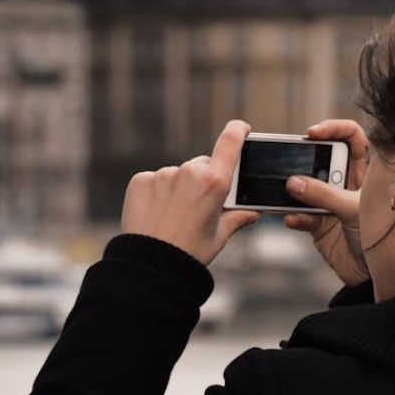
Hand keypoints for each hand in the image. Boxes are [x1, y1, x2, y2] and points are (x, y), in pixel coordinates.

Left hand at [121, 120, 260, 266]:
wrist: (150, 266)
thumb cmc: (189, 253)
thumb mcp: (219, 237)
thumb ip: (237, 218)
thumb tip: (253, 212)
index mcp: (214, 183)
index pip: (230, 143)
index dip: (237, 131)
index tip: (241, 128)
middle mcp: (189, 172)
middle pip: (202, 165)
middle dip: (204, 180)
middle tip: (199, 207)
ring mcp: (162, 175)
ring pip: (177, 175)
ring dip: (179, 188)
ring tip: (174, 217)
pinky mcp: (141, 180)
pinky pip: (154, 181)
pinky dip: (157, 193)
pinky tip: (156, 214)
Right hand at [283, 119, 369, 286]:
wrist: (373, 278)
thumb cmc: (381, 239)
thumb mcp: (354, 210)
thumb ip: (324, 195)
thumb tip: (293, 182)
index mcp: (366, 172)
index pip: (353, 137)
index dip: (335, 128)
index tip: (313, 133)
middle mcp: (347, 183)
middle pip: (322, 158)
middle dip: (306, 159)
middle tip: (292, 160)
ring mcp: (331, 203)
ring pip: (306, 186)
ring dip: (295, 189)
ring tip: (285, 190)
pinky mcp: (318, 225)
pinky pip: (301, 215)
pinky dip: (295, 217)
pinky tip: (293, 219)